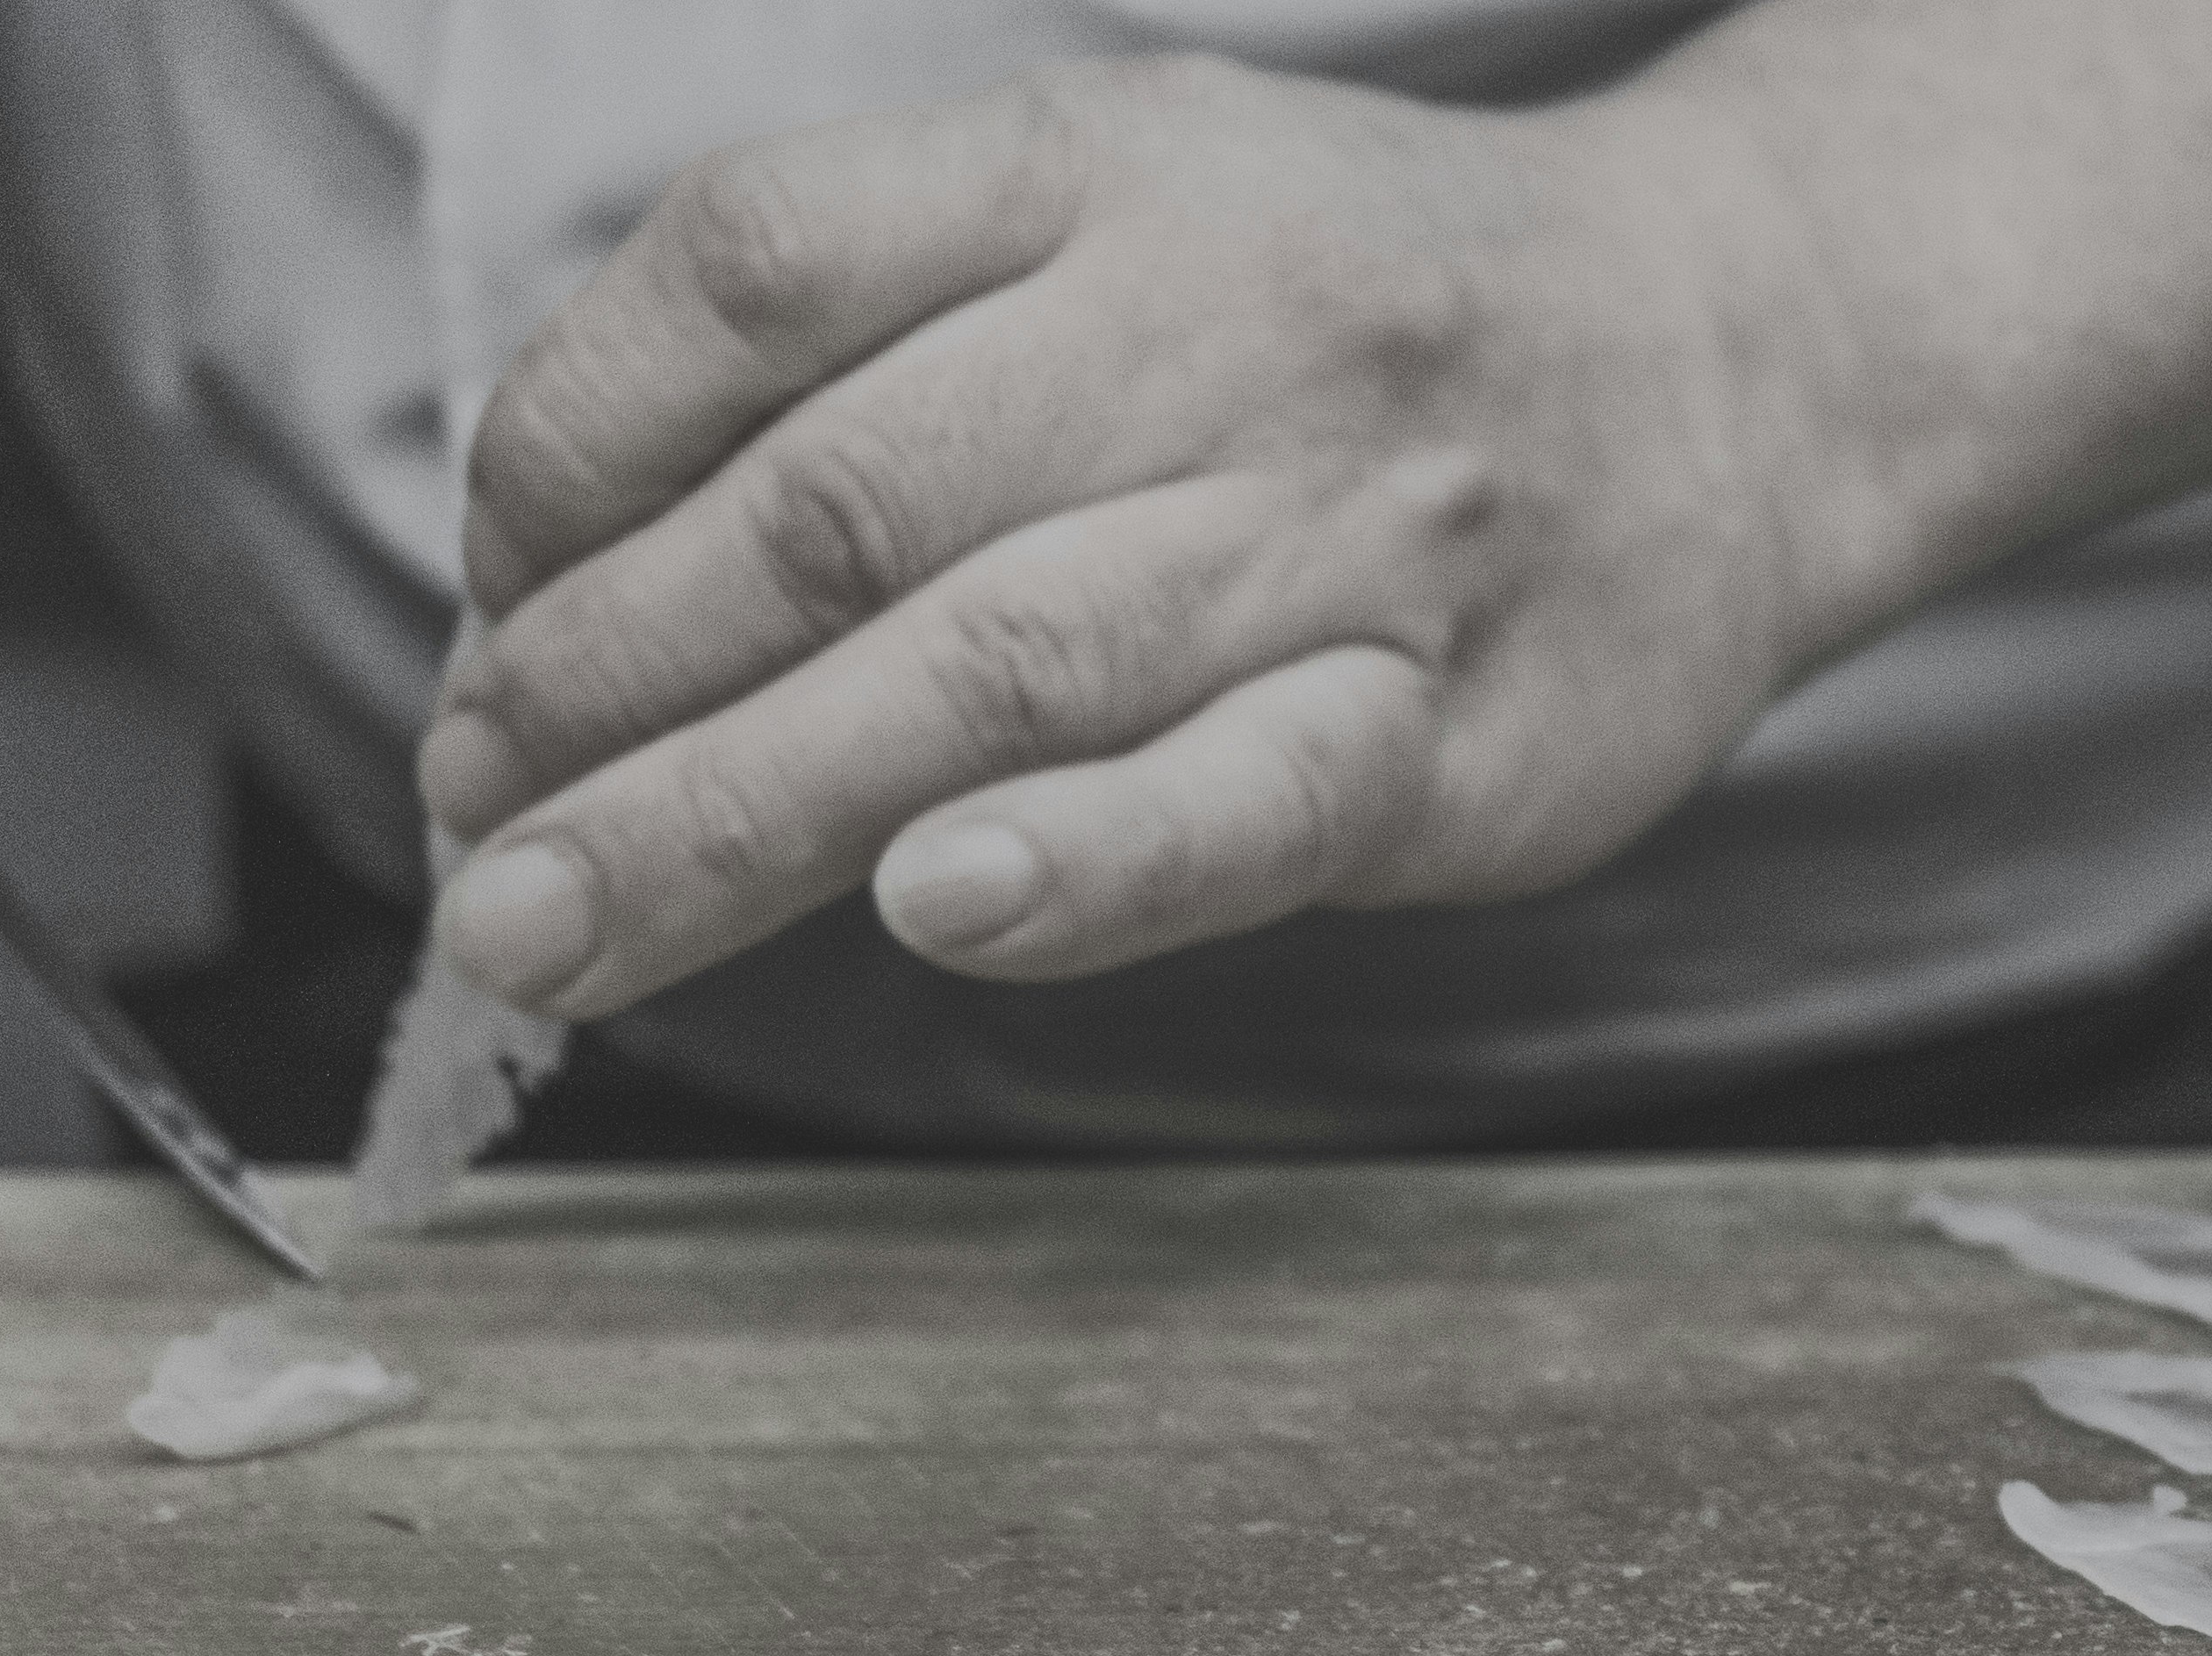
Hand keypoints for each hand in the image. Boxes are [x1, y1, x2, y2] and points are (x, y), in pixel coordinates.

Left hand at [425, 56, 1867, 1016]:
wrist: (1740, 359)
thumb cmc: (1370, 327)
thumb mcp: (1137, 211)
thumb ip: (896, 347)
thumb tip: (573, 587)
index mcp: (1103, 170)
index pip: (754, 269)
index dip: (564, 451)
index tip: (495, 615)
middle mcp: (1217, 328)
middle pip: (838, 510)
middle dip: (601, 690)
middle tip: (470, 836)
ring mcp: (1349, 532)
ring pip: (1002, 664)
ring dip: (738, 812)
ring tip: (555, 930)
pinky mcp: (1458, 727)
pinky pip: (1254, 793)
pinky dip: (1085, 861)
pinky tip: (934, 911)